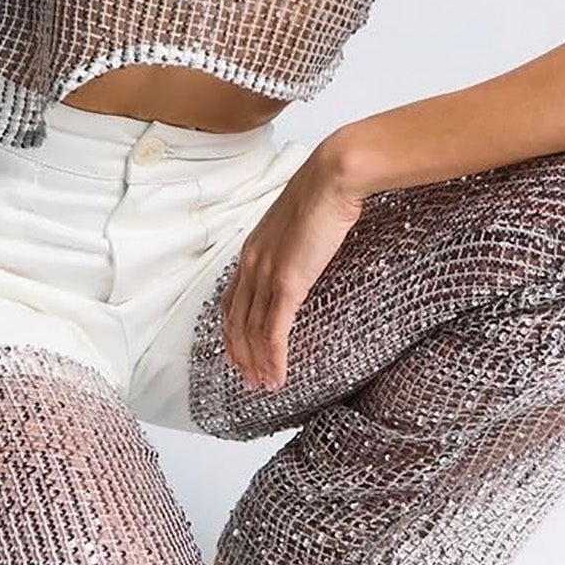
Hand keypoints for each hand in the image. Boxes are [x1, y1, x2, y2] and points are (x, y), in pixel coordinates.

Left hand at [221, 151, 364, 392]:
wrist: (332, 178)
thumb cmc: (324, 193)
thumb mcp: (300, 223)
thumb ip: (294, 244)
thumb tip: (304, 256)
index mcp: (252, 248)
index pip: (232, 299)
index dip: (232, 330)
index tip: (237, 352)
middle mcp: (252, 263)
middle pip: (237, 321)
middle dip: (240, 355)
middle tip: (248, 381)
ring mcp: (267, 273)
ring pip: (253, 331)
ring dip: (257, 363)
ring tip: (264, 386)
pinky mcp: (288, 282)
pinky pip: (274, 330)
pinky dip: (273, 358)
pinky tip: (278, 376)